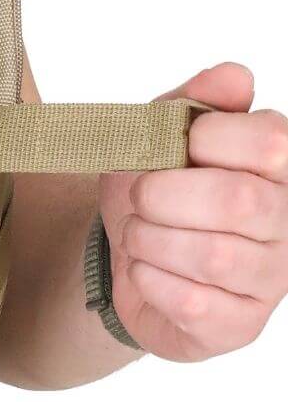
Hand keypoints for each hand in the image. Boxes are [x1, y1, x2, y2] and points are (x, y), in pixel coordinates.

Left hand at [97, 62, 287, 360]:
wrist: (128, 262)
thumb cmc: (156, 194)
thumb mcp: (160, 136)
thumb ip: (194, 102)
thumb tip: (233, 77)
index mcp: (279, 167)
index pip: (270, 142)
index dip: (208, 139)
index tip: (176, 147)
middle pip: (240, 201)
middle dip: (167, 195)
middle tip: (140, 196)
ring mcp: (270, 279)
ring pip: (213, 256)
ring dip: (152, 239)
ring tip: (138, 233)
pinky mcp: (238, 325)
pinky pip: (192, 302)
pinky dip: (149, 279)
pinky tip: (144, 269)